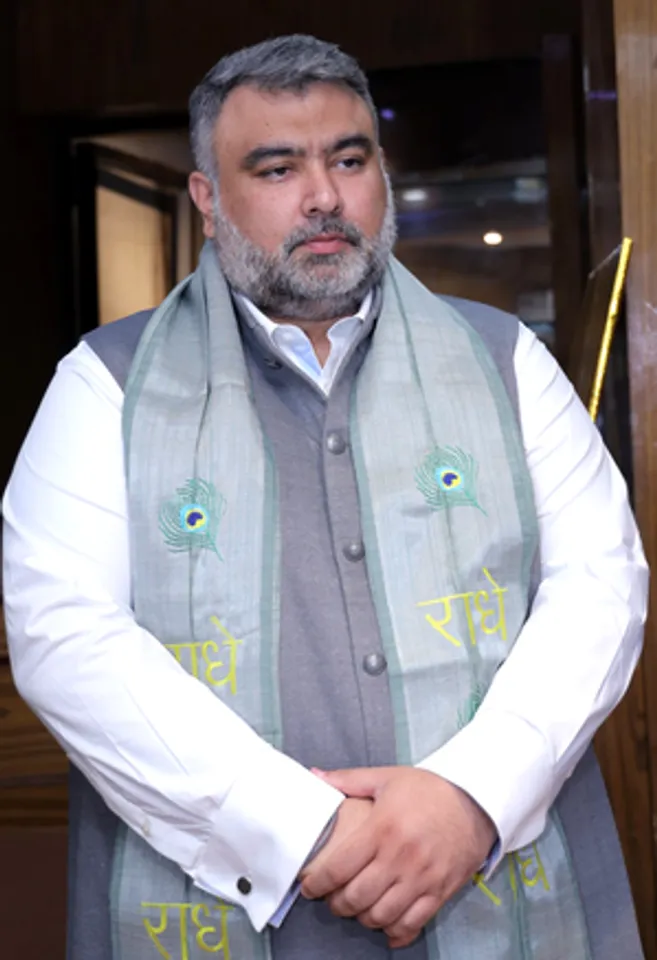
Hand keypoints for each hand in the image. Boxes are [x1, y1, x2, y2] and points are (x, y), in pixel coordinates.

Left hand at [300, 766, 495, 948]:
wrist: (474, 800)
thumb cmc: (427, 789)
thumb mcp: (386, 777)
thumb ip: (347, 780)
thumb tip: (314, 775)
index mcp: (381, 828)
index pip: (339, 867)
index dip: (318, 884)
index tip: (310, 887)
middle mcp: (400, 857)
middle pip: (357, 898)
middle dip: (337, 905)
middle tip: (333, 899)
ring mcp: (421, 878)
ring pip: (381, 916)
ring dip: (363, 918)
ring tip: (358, 909)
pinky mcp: (439, 892)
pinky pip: (412, 924)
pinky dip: (395, 932)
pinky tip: (386, 926)